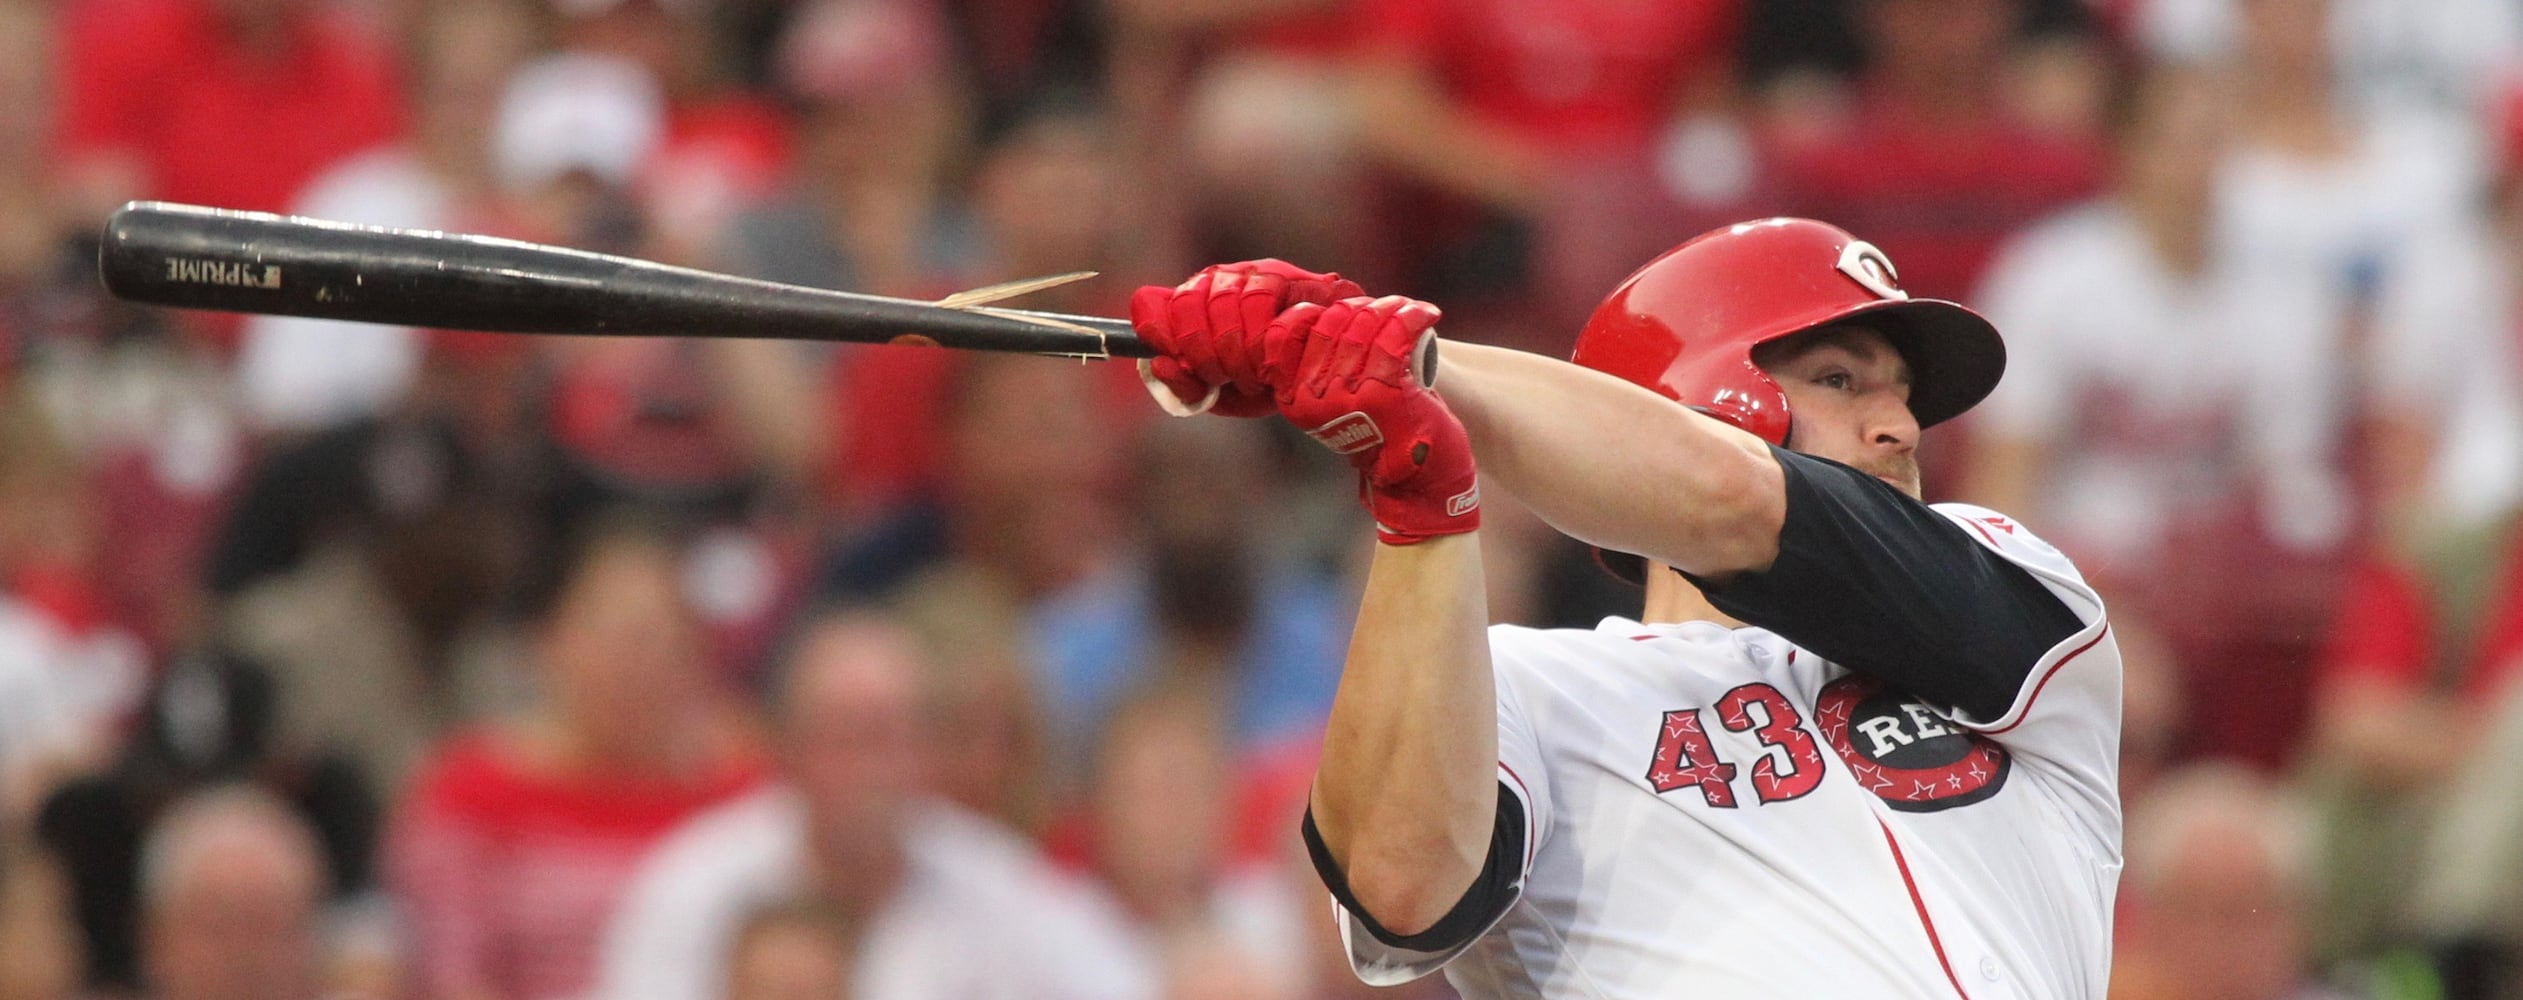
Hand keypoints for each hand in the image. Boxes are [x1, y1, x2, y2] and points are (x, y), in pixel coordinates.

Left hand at [1128, 260, 1362, 415]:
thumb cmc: (1272, 382)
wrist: (1331, 373)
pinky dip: (1261, 340)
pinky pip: (1259, 302)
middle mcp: (1216, 280)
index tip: (1177, 364)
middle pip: (1185, 305)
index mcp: (1191, 305)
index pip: (1151, 305)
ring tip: (1253, 375)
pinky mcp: (1287, 275)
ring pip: (1222, 306)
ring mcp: (1252, 272)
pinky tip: (1272, 360)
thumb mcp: (1224, 395)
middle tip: (1226, 378)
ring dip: (1235, 353)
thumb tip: (1158, 364)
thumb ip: (1187, 385)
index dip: (1159, 336)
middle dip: (1203, 355)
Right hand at [1271, 295, 1476, 543]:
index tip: (1340, 309)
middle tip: (1385, 310)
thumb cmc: (1380, 434)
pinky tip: (1426, 314)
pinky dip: (1413, 317)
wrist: (1417, 482)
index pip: (1284, 335)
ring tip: (1409, 310)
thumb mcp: (1336, 405)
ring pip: (1363, 324)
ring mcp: (1348, 395)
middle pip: (1330, 323)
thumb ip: (1320, 368)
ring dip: (1391, 308)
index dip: (1312, 311)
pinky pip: (1395, 336)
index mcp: (1294, 398)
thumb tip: (1322, 310)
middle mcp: (1314, 397)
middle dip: (1360, 308)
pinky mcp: (1384, 393)